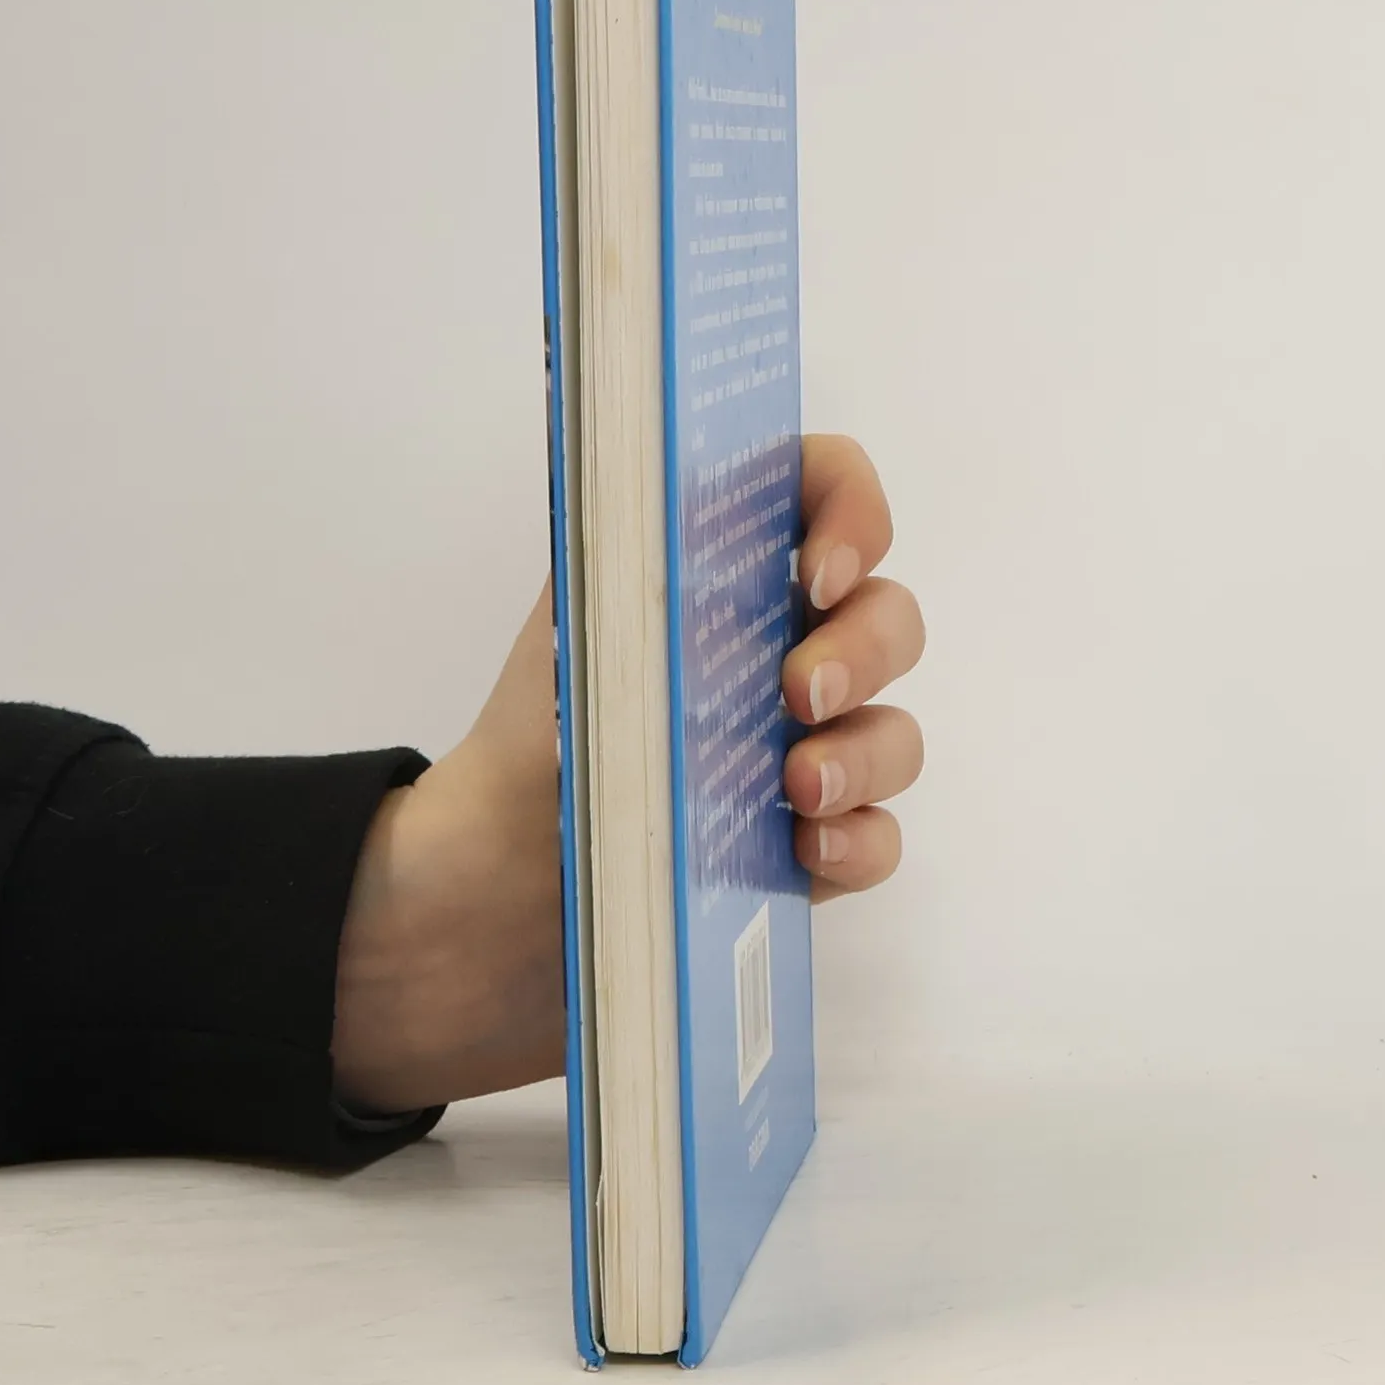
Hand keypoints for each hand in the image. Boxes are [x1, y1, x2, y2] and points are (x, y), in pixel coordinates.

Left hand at [332, 434, 924, 1110]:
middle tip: (798, 692)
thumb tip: (686, 512)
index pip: (824, 493)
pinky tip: (809, 849)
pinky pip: (877, 836)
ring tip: (799, 787)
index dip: (853, 511)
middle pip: (887, 616)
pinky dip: (858, 839)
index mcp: (726, 577)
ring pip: (894, 731)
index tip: (821, 569)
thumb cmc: (531, 740)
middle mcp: (781, 654)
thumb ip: (637, 564)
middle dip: (864, 647)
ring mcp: (805, 754)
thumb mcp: (570, 631)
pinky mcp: (808, 848)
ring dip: (865, 752)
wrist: (490, 891)